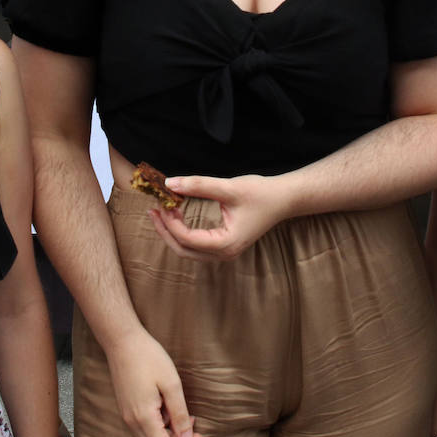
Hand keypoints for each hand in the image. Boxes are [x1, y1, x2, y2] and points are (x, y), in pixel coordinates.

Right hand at [106, 329, 199, 436]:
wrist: (122, 341)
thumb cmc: (148, 358)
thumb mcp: (171, 384)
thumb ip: (180, 415)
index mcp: (143, 417)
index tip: (197, 432)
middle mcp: (131, 422)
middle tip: (191, 421)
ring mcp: (126, 416)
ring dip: (167, 433)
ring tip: (179, 408)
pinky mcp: (125, 408)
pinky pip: (143, 428)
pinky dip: (158, 424)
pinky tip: (166, 404)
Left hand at [150, 174, 287, 260]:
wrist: (283, 199)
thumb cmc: (260, 193)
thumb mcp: (229, 187)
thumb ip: (199, 185)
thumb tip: (169, 183)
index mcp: (226, 244)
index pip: (187, 239)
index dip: (170, 222)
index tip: (161, 203)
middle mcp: (224, 254)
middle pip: (183, 250)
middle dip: (165, 230)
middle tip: (153, 210)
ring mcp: (224, 252)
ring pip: (188, 250)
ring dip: (172, 232)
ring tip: (161, 211)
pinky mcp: (224, 245)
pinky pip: (196, 245)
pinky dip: (182, 232)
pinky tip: (176, 215)